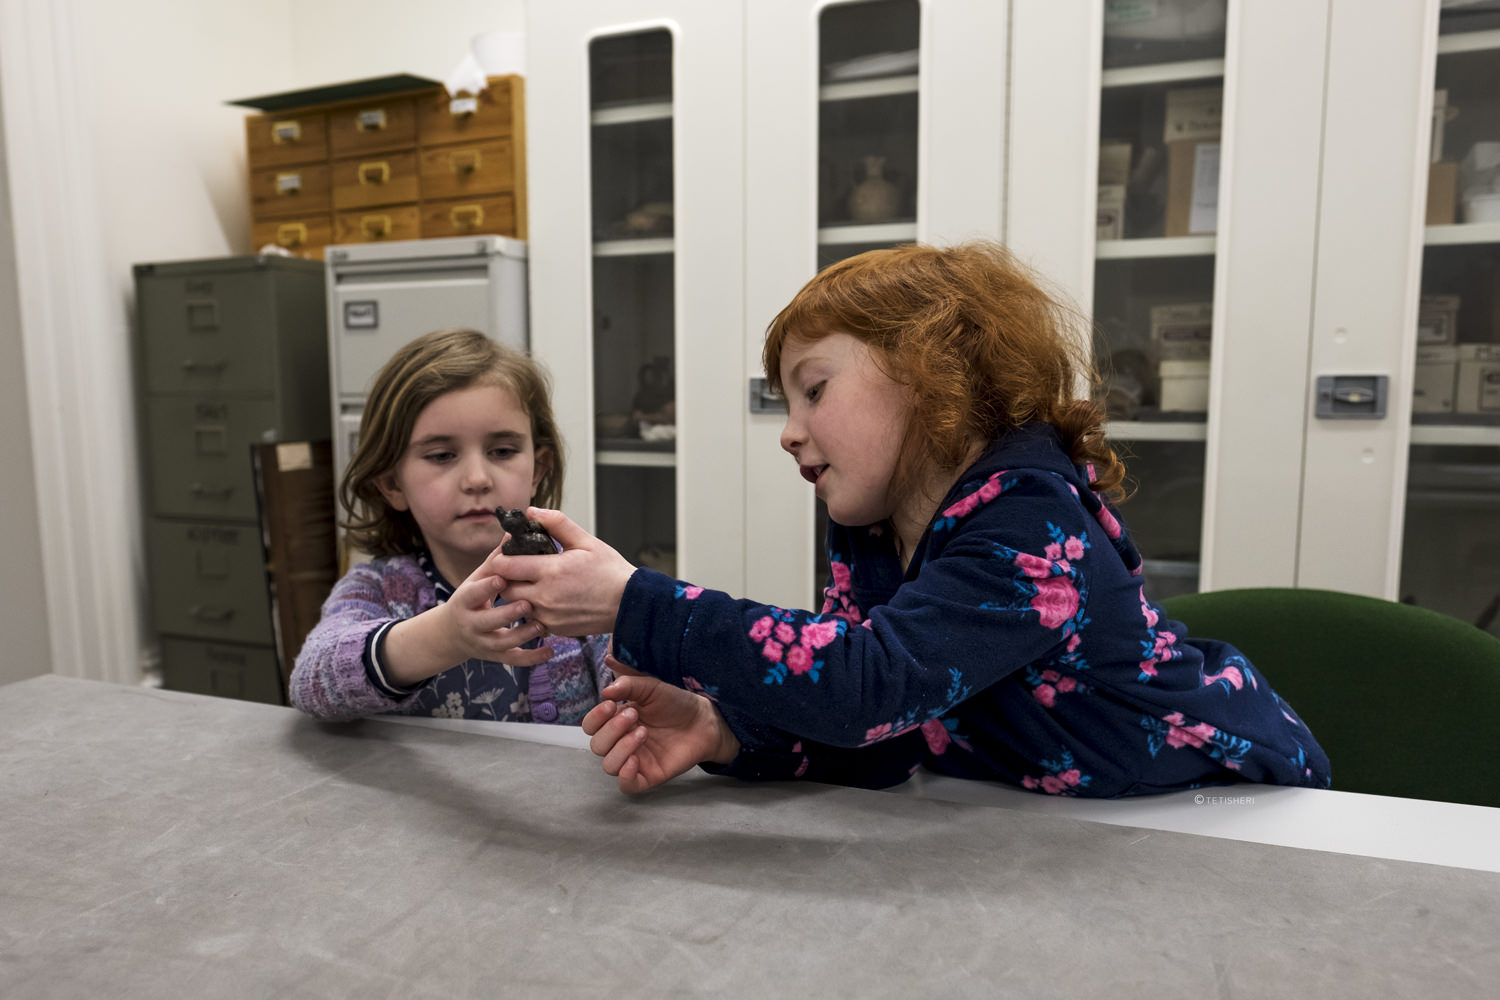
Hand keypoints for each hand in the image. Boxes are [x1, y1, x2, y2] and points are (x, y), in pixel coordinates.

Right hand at [380, 560, 550, 686]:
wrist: (452, 633)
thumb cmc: (471, 598)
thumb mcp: (477, 578)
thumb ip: (496, 560)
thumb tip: (512, 531)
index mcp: (465, 600)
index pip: (473, 593)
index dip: (486, 587)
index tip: (501, 578)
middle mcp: (471, 623)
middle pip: (488, 621)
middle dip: (507, 614)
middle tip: (527, 603)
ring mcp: (483, 642)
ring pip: (502, 643)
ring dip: (522, 635)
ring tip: (541, 625)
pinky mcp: (495, 656)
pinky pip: (514, 660)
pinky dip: (532, 658)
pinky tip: (550, 651)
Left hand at [490, 507, 637, 636]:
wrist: (629, 604)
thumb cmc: (610, 572)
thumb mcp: (586, 541)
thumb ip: (557, 523)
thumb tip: (532, 511)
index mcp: (551, 570)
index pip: (505, 566)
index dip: (501, 558)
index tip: (508, 554)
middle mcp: (545, 596)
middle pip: (505, 589)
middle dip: (507, 579)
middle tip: (519, 569)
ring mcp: (548, 615)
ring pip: (515, 606)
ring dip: (519, 595)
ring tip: (534, 584)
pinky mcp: (554, 629)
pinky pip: (530, 620)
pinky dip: (533, 610)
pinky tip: (547, 599)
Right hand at [581, 674, 739, 794]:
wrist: (702, 720)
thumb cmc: (675, 703)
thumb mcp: (651, 687)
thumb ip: (628, 685)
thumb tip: (606, 691)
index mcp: (616, 721)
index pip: (590, 726)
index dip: (595, 718)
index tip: (610, 704)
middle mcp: (621, 742)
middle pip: (597, 746)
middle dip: (611, 730)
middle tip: (634, 716)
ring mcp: (634, 760)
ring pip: (609, 765)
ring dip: (621, 748)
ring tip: (643, 732)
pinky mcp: (648, 776)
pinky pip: (626, 785)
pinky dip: (625, 775)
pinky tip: (635, 759)